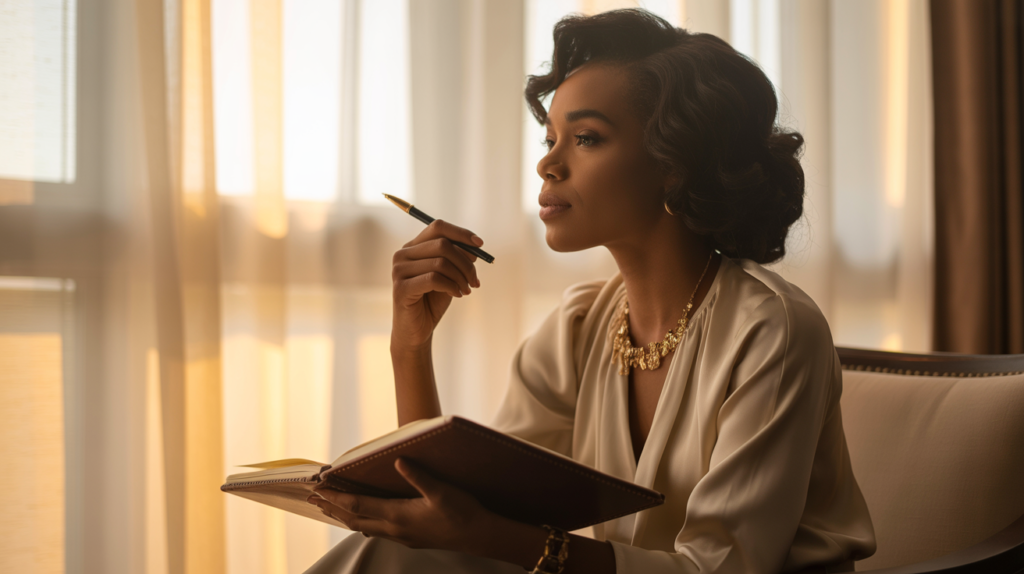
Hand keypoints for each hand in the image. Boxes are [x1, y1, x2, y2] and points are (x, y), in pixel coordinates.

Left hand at [307, 459, 491, 552]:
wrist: (480, 536)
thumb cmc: (463, 512)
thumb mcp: (442, 491)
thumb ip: (419, 477)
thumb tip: (398, 461)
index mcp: (398, 515)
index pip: (358, 506)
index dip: (336, 497)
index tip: (318, 488)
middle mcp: (395, 528)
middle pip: (354, 520)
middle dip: (333, 508)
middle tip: (313, 498)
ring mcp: (402, 535)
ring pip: (364, 527)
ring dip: (345, 516)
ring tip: (331, 508)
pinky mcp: (411, 537)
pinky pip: (378, 531)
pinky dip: (363, 523)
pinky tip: (365, 520)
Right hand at [391, 220, 483, 349]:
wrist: (418, 330)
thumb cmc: (433, 301)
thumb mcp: (450, 276)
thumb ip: (458, 259)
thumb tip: (475, 247)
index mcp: (413, 247)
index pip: (437, 227)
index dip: (461, 233)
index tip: (480, 245)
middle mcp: (402, 254)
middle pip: (442, 244)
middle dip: (465, 262)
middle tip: (475, 280)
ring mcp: (399, 270)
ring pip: (440, 262)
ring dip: (461, 277)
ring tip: (467, 290)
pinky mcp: (401, 288)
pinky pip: (434, 279)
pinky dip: (451, 286)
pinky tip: (457, 295)